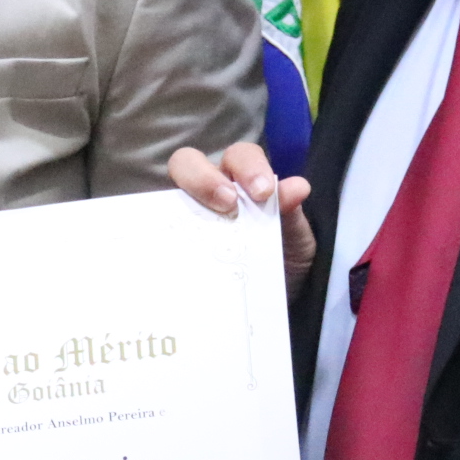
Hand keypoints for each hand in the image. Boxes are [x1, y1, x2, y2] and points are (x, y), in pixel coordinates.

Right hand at [170, 143, 312, 296]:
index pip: (238, 156)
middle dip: (204, 178)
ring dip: (181, 205)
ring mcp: (188, 217)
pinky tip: (180, 249)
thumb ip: (292, 214)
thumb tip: (297, 187)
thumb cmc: (286, 261)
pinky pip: (162, 232)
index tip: (261, 193)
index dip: (247, 166)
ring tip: (202, 227)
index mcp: (243, 182)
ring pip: (170, 193)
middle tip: (226, 204)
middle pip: (189, 162)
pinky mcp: (175, 245)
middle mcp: (210, 191)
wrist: (276, 303)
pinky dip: (165, 232)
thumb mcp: (296, 240)